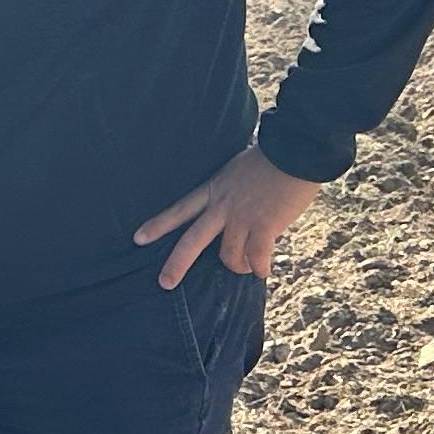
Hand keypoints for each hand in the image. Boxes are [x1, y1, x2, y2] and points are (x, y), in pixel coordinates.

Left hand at [134, 143, 323, 289]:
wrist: (295, 151)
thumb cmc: (272, 159)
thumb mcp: (237, 171)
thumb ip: (229, 192)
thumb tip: (234, 213)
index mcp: (214, 190)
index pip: (180, 209)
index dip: (159, 225)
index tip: (138, 239)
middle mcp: (222, 207)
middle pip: (192, 241)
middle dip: (176, 265)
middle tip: (165, 283)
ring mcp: (242, 218)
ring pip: (229, 256)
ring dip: (237, 266)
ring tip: (245, 268)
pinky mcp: (264, 226)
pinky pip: (257, 257)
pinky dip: (259, 268)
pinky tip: (262, 271)